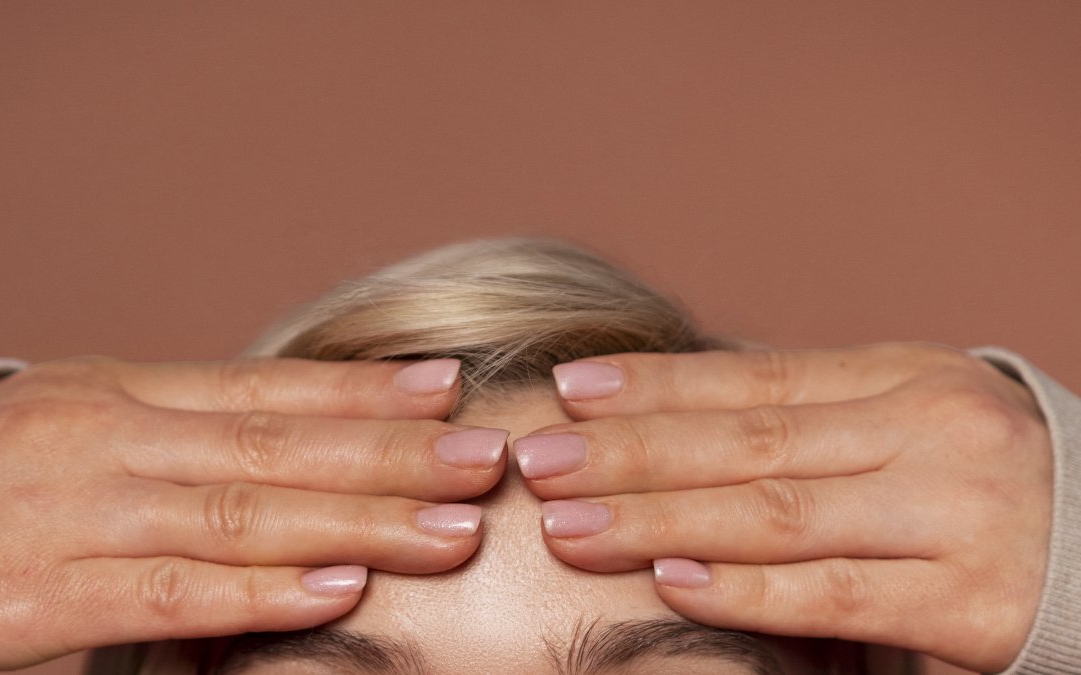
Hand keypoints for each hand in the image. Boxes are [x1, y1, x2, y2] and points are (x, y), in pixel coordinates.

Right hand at [0, 356, 506, 671]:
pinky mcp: (46, 596)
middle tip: (483, 459)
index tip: (449, 389)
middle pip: (276, 448)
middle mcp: (115, 442)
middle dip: (390, 456)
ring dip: (354, 524)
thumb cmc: (11, 467)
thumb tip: (324, 422)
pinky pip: (171, 594)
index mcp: (130, 391)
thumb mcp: (99, 416)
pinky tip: (336, 591)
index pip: (268, 388)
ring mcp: (82, 516)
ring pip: (239, 515)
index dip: (363, 392)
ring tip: (446, 529)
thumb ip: (200, 423)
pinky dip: (259, 593)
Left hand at [514, 343, 1050, 671]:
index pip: (755, 378)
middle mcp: (930, 433)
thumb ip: (808, 424)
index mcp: (904, 378)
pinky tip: (669, 581)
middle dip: (632, 453)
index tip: (569, 390)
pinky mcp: (975, 603)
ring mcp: (956, 515)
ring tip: (570, 523)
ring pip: (777, 514)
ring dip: (661, 519)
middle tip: (537, 460)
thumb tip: (671, 419)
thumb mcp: (906, 424)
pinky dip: (746, 591)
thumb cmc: (983, 484)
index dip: (657, 385)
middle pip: (749, 442)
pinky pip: (836, 596)